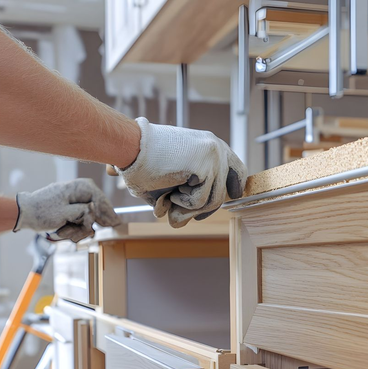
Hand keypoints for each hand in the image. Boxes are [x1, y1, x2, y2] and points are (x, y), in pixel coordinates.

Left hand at [14, 179, 119, 241]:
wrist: (24, 213)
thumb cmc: (42, 212)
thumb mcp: (66, 214)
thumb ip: (85, 212)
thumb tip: (98, 211)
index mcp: (79, 187)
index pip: (101, 200)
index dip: (106, 214)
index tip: (111, 225)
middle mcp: (80, 190)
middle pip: (95, 210)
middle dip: (86, 225)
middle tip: (80, 235)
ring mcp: (75, 199)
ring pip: (87, 218)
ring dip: (77, 229)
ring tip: (64, 234)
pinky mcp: (71, 207)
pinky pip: (79, 219)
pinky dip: (73, 228)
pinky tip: (64, 232)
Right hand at [116, 118, 247, 227]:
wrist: (130, 146)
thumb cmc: (144, 162)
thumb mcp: (170, 183)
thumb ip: (182, 199)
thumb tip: (179, 223)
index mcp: (211, 146)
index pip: (236, 168)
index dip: (234, 186)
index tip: (232, 196)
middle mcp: (216, 148)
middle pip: (224, 191)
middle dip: (203, 209)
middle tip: (181, 214)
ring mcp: (214, 157)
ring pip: (213, 201)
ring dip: (187, 207)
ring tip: (171, 196)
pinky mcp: (206, 166)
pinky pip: (201, 201)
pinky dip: (183, 203)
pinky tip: (171, 191)